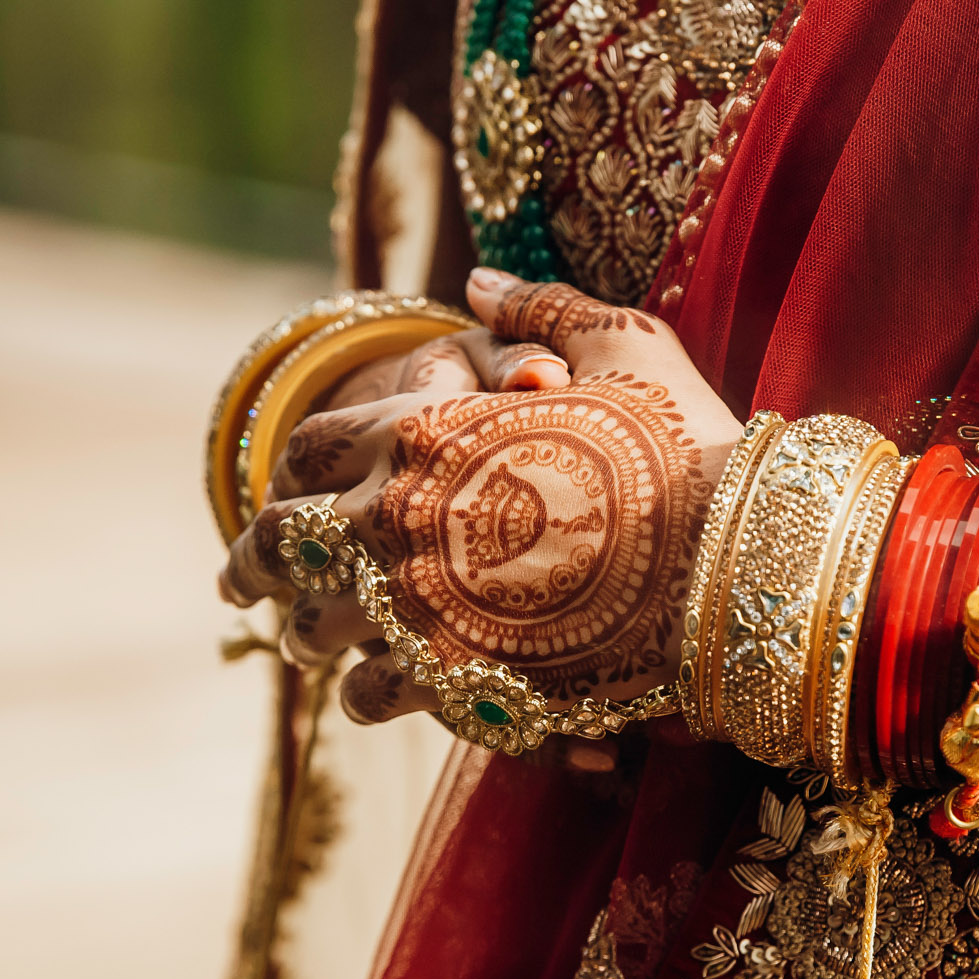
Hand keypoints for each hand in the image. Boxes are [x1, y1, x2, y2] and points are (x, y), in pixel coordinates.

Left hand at [221, 269, 744, 727]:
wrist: (739, 563)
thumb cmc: (685, 446)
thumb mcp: (622, 346)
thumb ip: (539, 308)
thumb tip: (478, 281)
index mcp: (423, 433)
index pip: (311, 447)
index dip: (289, 471)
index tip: (275, 493)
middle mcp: (399, 519)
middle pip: (283, 546)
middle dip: (254, 567)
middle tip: (239, 589)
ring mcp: (420, 607)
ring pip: (317, 633)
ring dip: (308, 639)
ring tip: (306, 649)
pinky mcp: (457, 681)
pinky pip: (376, 697)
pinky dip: (369, 696)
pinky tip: (375, 697)